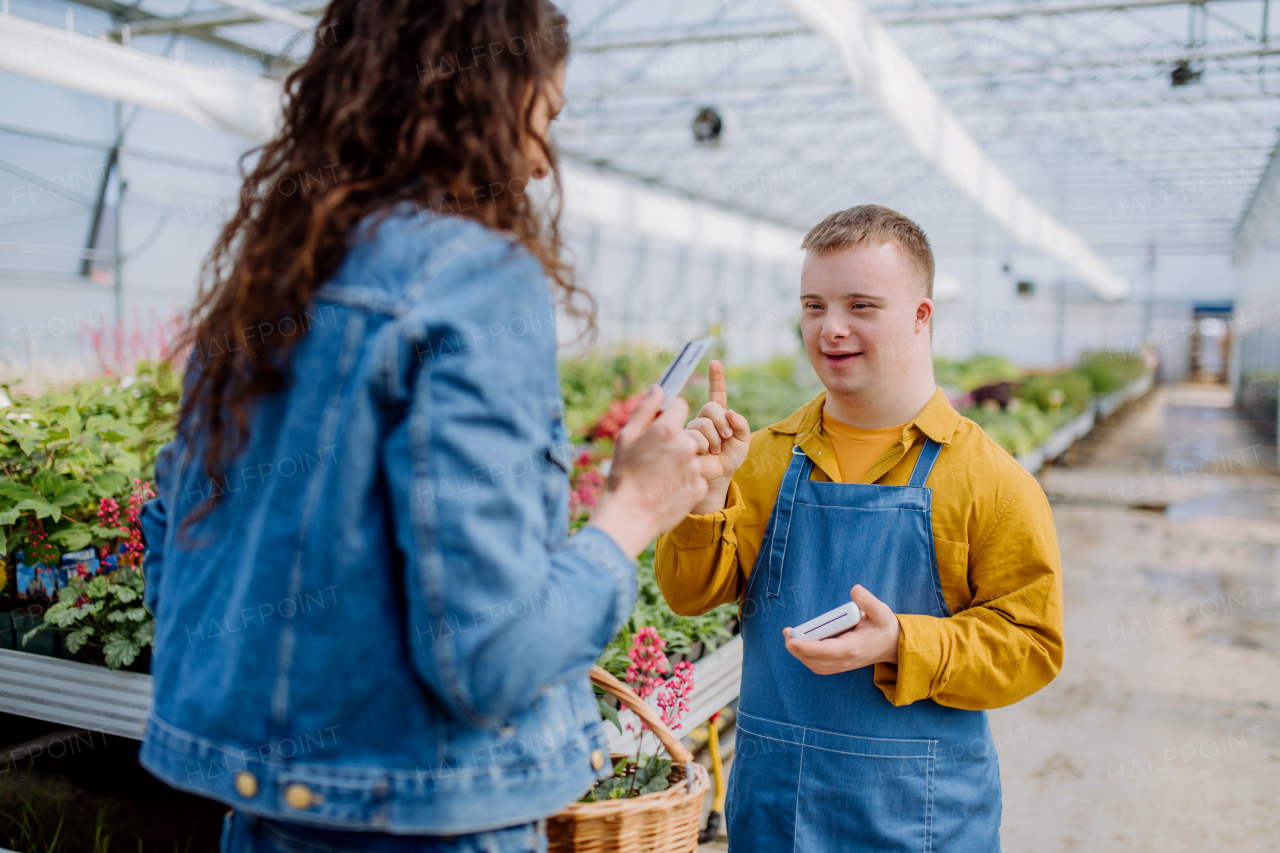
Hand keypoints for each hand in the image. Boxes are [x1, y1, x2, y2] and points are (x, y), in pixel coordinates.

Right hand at [589, 385, 707, 558]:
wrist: (631, 515)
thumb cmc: (624, 474)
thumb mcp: (627, 437)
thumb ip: (645, 409)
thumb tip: (658, 389)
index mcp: (667, 429)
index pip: (681, 405)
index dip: (670, 414)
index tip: (661, 424)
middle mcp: (686, 445)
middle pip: (688, 431)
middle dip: (674, 440)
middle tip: (655, 457)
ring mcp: (696, 467)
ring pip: (691, 455)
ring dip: (679, 461)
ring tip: (659, 476)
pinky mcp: (700, 486)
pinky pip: (694, 476)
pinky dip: (683, 481)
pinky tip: (666, 489)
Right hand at [685, 360, 750, 513]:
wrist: (715, 481)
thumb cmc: (728, 461)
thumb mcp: (742, 442)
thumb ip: (741, 425)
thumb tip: (731, 412)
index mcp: (716, 417)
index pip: (716, 394)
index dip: (716, 378)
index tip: (715, 363)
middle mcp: (701, 420)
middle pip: (710, 408)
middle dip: (721, 422)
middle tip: (725, 437)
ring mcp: (690, 430)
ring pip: (702, 423)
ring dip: (714, 439)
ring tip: (715, 452)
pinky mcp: (683, 442)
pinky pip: (695, 437)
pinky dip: (705, 447)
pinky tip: (704, 456)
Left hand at [782, 585, 900, 674]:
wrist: (892, 645)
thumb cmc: (884, 626)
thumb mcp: (881, 611)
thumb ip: (868, 601)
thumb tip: (854, 590)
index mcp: (854, 647)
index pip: (826, 650)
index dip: (807, 647)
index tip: (792, 640)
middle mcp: (846, 659)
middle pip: (815, 660)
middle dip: (797, 649)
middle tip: (787, 633)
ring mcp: (842, 665)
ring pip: (814, 665)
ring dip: (799, 654)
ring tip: (790, 637)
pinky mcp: (839, 665)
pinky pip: (818, 666)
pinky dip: (806, 658)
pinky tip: (799, 645)